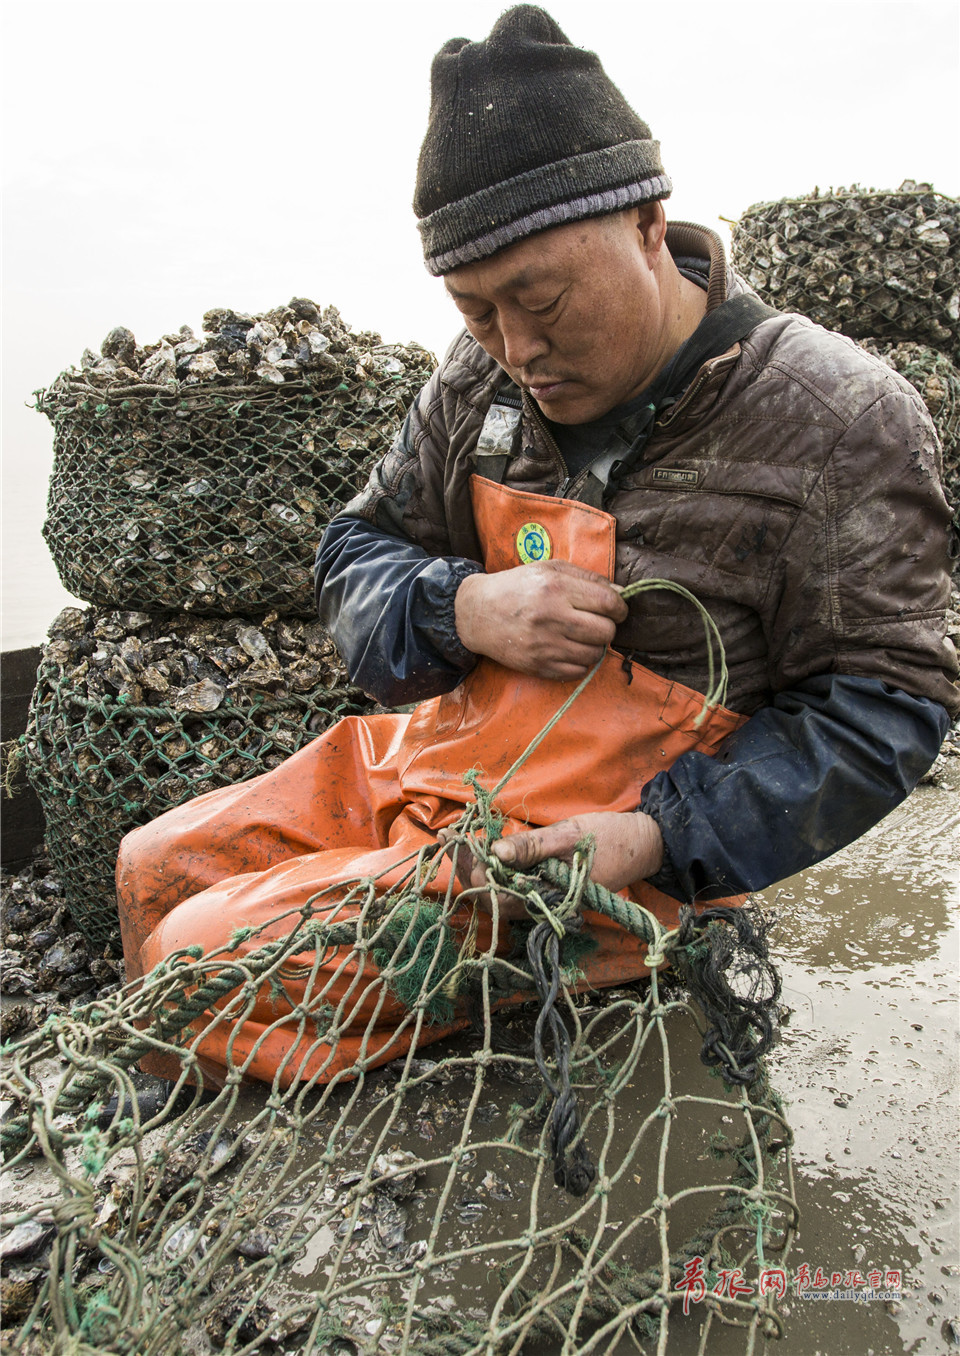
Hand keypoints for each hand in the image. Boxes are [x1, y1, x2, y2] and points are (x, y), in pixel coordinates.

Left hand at [441, 812, 663, 919]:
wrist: (643, 845)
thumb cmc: (609, 839)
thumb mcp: (569, 836)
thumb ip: (532, 847)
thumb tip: (495, 850)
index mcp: (546, 895)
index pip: (494, 890)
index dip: (469, 866)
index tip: (451, 839)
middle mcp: (541, 904)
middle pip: (491, 895)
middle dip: (466, 868)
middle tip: (448, 839)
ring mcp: (543, 899)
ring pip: (499, 892)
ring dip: (476, 869)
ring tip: (457, 843)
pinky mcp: (547, 889)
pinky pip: (512, 885)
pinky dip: (494, 869)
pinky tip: (483, 850)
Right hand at [454, 560, 626, 679]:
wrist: (477, 613)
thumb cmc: (516, 587)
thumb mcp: (550, 569)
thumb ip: (588, 578)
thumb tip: (622, 594)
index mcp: (555, 588)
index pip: (608, 603)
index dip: (621, 608)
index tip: (617, 610)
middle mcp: (551, 617)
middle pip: (606, 631)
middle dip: (608, 627)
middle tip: (596, 622)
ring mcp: (544, 645)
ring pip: (595, 654)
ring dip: (594, 646)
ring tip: (580, 635)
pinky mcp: (538, 666)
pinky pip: (578, 671)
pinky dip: (579, 662)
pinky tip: (567, 648)